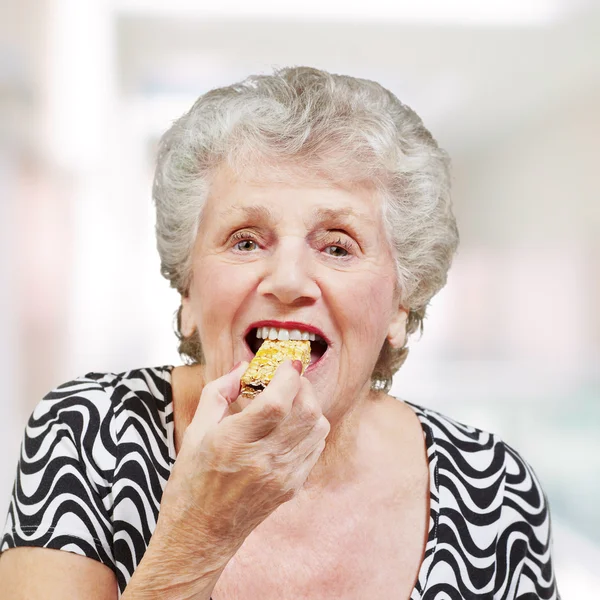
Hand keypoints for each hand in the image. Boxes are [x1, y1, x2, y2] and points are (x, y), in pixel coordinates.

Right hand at [159, 359, 330, 547]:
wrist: (200, 537)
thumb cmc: (190, 482)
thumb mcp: (195, 431)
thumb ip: (219, 392)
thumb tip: (244, 366)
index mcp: (234, 443)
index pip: (278, 402)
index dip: (288, 375)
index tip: (286, 362)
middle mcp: (263, 460)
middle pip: (306, 411)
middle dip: (302, 385)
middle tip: (288, 378)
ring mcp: (282, 476)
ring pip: (317, 428)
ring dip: (309, 404)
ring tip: (290, 400)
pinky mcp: (292, 487)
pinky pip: (316, 447)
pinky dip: (310, 427)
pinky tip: (291, 425)